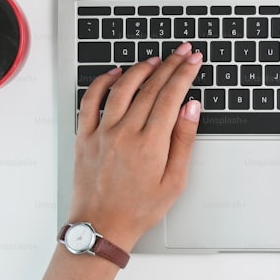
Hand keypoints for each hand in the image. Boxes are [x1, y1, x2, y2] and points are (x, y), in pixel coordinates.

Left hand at [70, 43, 202, 248]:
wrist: (101, 227)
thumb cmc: (139, 209)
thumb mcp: (174, 181)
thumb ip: (183, 141)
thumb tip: (191, 108)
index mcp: (150, 144)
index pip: (171, 96)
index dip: (185, 74)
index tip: (194, 60)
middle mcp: (125, 133)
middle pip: (151, 88)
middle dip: (170, 65)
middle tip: (182, 52)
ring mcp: (102, 132)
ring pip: (122, 88)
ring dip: (140, 69)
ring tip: (155, 59)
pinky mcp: (85, 136)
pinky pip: (91, 100)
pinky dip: (102, 82)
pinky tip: (115, 74)